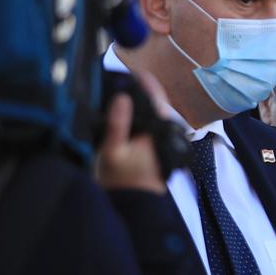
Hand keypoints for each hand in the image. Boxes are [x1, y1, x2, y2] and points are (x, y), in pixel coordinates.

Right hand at [95, 75, 169, 194]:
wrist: (132, 205)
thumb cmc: (122, 180)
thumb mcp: (112, 151)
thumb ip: (117, 124)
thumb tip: (122, 97)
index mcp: (157, 128)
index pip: (155, 94)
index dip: (143, 79)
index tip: (128, 68)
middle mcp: (162, 130)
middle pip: (152, 101)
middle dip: (136, 89)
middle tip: (115, 78)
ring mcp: (159, 138)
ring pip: (149, 111)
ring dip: (135, 102)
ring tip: (114, 92)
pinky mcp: (153, 145)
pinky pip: (145, 121)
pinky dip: (135, 114)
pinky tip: (119, 113)